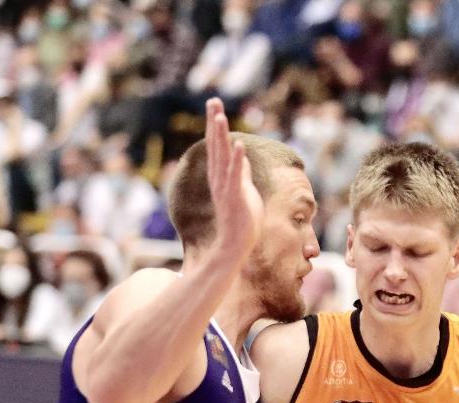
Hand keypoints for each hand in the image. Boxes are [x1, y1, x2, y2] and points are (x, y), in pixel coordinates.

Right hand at [203, 97, 263, 270]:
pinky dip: (237, 160)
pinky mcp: (235, 197)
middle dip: (214, 123)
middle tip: (213, 101)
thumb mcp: (245, 190)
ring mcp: (226, 187)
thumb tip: (243, 156)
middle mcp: (219, 179)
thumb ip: (242, 173)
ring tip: (220, 116)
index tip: (215, 106)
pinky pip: (236, 176)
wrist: (237, 245)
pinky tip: (238, 145)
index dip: (215, 126)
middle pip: (216, 146)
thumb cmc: (243, 221)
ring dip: (221, 136)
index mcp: (221, 176)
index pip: (217, 146)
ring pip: (222, 157)